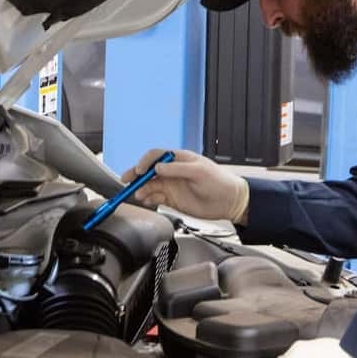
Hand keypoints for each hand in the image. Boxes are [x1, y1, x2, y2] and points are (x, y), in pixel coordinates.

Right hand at [123, 148, 249, 222]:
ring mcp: (172, 185)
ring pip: (150, 185)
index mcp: (179, 159)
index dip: (145, 162)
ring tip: (139, 195)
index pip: (156, 156)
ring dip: (141, 189)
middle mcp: (173, 171)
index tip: (140, 170)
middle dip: (136, 175)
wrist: (229, 201)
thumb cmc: (219, 182)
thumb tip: (158, 167)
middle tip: (127, 181)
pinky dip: (148, 199)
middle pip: (148, 171)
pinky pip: (155, 197)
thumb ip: (177, 169)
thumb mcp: (199, 172)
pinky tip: (146, 201)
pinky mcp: (172, 199)